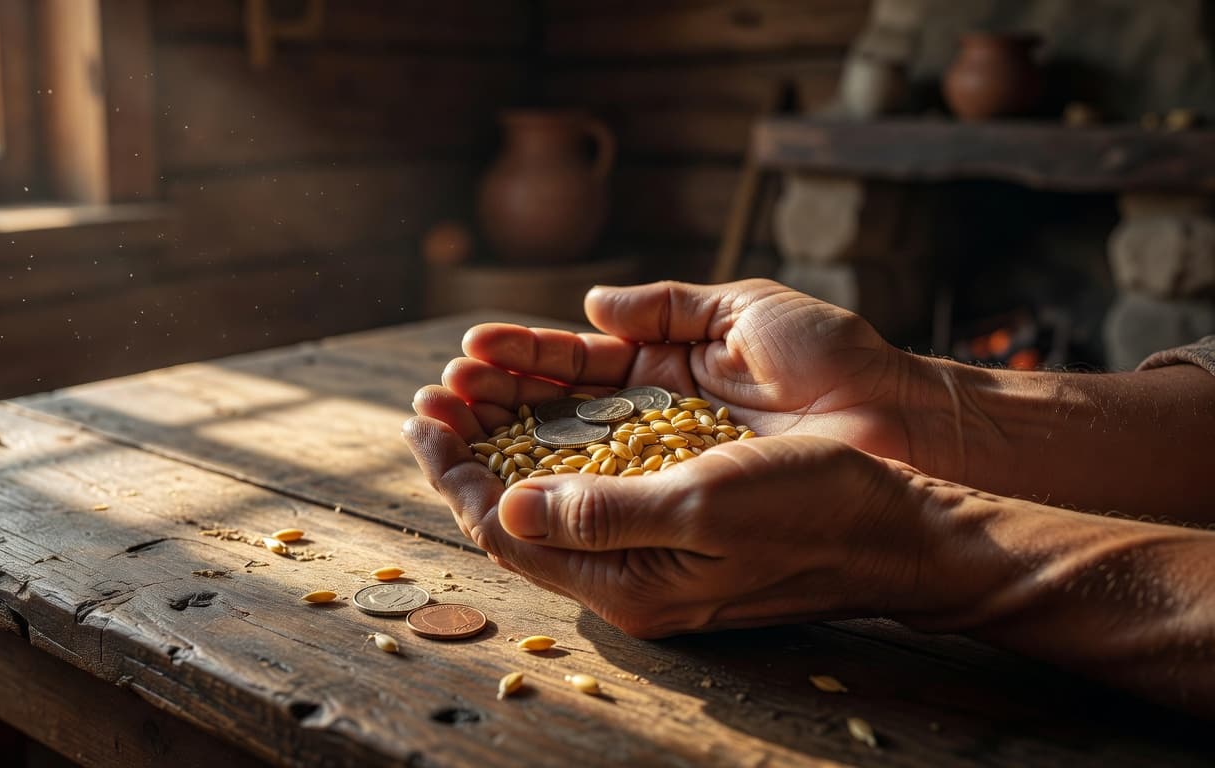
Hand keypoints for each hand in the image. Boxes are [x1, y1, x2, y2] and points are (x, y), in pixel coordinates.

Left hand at [402, 404, 929, 636]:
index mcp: (627, 585)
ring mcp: (654, 553)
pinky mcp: (678, 525)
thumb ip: (602, 515)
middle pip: (517, 517)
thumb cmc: (816, 510)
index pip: (506, 533)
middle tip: (433, 394)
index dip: (455, 474)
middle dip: (470, 453)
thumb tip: (504, 510)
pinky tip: (547, 410)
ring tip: (474, 388)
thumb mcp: (704, 505)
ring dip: (509, 442)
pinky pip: (596, 488)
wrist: (899, 526)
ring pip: (553, 498)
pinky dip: (560, 446)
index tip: (422, 417)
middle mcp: (630, 577)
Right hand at [442, 279, 920, 467]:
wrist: (901, 426)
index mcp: (666, 369)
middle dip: (490, 405)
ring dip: (501, 447)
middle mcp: (655, 424)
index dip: (518, 358)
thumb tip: (589, 304)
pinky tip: (500, 484)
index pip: (574, 364)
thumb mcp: (748, 313)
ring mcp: (665, 471)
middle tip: (434, 398)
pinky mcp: (681, 513)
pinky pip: (604, 507)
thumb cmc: (834, 363)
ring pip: (564, 462)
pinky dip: (549, 495)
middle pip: (553, 416)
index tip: (465, 353)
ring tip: (442, 430)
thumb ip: (669, 308)